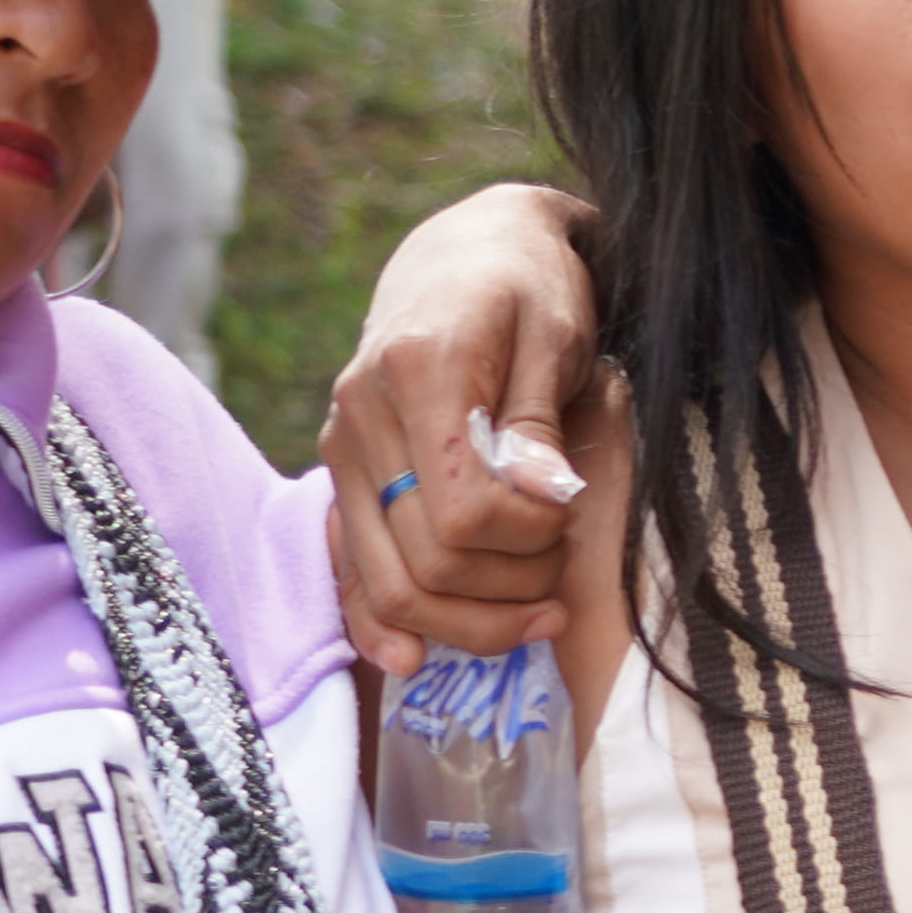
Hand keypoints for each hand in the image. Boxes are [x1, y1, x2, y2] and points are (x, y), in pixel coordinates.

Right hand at [320, 187, 607, 656]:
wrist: (465, 254)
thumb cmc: (528, 287)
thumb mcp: (558, 335)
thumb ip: (542, 422)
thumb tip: (542, 499)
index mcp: (416, 373)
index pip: (463, 510)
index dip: (528, 538)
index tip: (569, 518)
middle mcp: (361, 416)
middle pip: (425, 560)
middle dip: (509, 587)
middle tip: (562, 568)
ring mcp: (342, 449)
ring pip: (387, 581)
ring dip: (468, 620)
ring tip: (535, 609)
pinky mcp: (343, 473)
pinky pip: (348, 566)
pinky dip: (378, 620)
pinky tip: (412, 658)